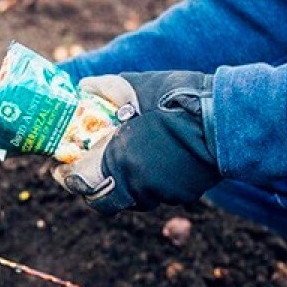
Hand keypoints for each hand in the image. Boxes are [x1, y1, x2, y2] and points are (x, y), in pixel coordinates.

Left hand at [52, 71, 219, 213]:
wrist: (225, 119)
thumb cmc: (178, 99)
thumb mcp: (135, 86)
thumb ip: (104, 89)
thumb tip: (82, 87)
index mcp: (118, 160)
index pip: (80, 185)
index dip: (67, 179)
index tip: (61, 170)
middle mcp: (136, 184)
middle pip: (103, 200)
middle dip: (93, 186)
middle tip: (90, 169)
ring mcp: (161, 194)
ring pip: (132, 197)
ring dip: (123, 183)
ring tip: (125, 160)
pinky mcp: (182, 195)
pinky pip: (157, 193)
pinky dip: (150, 180)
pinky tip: (155, 160)